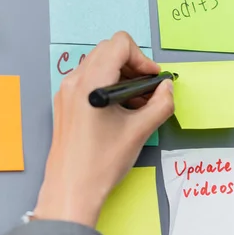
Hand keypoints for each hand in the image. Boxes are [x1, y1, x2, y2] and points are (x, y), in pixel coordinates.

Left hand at [34, 32, 174, 227]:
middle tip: (148, 90)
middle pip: (109, 50)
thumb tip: (167, 88)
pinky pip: (90, 80)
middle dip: (134, 66)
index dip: (142, 58)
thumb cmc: (102, 163)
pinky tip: (122, 110)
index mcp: (91, 83)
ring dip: (123, 75)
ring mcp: (67, 92)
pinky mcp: (66, 103)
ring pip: (100, 64)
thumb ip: (161, 104)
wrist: (72, 190)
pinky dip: (110, 85)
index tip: (152, 80)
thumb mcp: (140, 131)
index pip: (119, 44)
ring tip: (138, 103)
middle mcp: (75, 81)